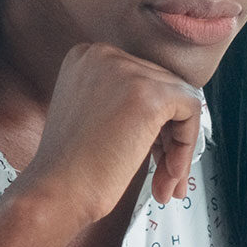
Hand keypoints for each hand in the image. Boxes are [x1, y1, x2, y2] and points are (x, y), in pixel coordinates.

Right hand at [18, 42, 202, 225]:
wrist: (55, 192)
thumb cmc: (71, 168)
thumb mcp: (93, 116)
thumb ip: (124, 100)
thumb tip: (175, 103)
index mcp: (87, 56)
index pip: (143, 78)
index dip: (152, 120)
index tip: (151, 154)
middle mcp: (104, 54)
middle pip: (164, 87)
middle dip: (168, 137)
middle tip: (165, 177)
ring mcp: (127, 71)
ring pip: (180, 100)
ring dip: (179, 147)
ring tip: (167, 184)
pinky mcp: (150, 95)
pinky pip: (191, 110)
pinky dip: (187, 145)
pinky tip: (170, 175)